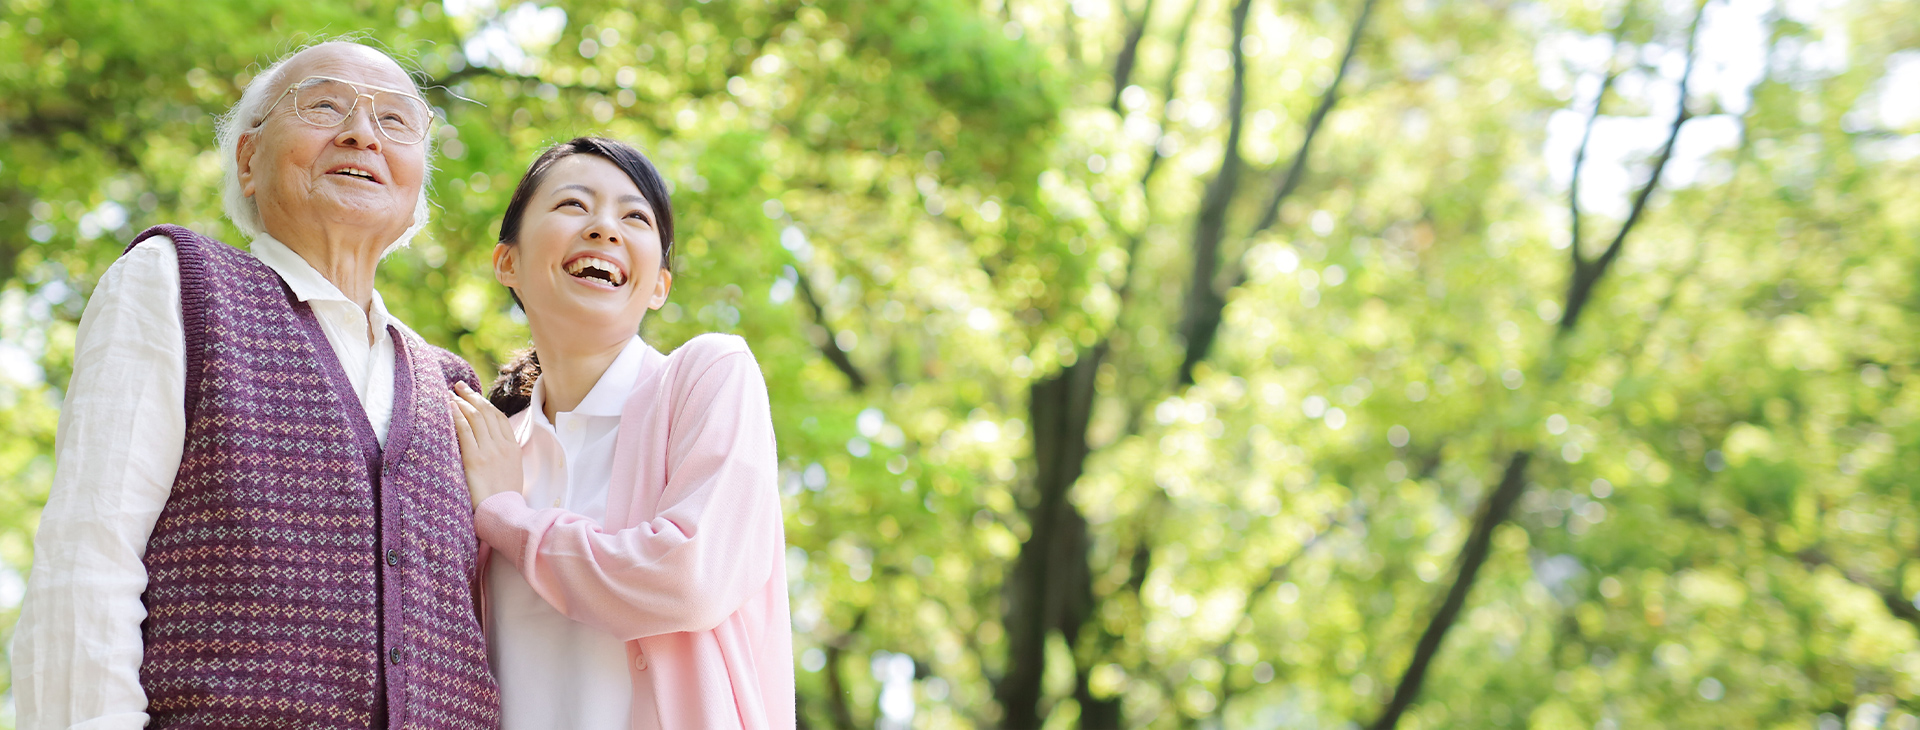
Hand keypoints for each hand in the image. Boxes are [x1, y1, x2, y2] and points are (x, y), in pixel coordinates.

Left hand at [449, 380, 523, 510]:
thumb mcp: (512, 475)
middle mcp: (502, 446)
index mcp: (513, 449)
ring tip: (449, 394)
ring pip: (475, 418)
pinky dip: (456, 416)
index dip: (485, 403)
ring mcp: (490, 451)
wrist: (502, 514)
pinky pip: (465, 431)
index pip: (499, 418)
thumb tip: (493, 451)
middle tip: (459, 387)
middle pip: (486, 413)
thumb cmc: (503, 501)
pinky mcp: (475, 459)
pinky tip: (448, 408)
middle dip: (472, 396)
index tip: (474, 396)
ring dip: (461, 402)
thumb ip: (504, 459)